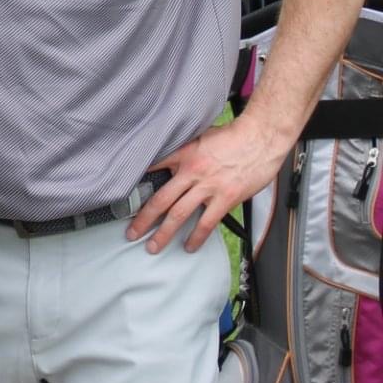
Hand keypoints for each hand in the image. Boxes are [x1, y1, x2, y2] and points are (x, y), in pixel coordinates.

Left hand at [127, 113, 288, 252]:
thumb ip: (184, 151)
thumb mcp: (199, 137)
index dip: (135, 183)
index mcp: (182, 154)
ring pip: (179, 214)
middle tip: (131, 233)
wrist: (261, 138)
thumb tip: (170, 163)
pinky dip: (196, 237)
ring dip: (164, 233)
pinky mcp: (226, 198)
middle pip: (161, 199)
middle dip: (143, 219)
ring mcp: (208, 187)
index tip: (122, 198)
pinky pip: (207, 222)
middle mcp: (191, 172)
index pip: (151, 169)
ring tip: (153, 246)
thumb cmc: (233, 136)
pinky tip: (189, 246)